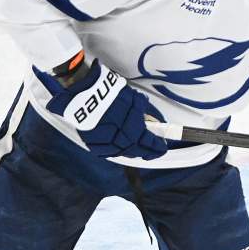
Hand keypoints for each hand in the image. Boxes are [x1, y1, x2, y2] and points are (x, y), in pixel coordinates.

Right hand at [35, 57, 167, 159]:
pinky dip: (115, 150)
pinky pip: (107, 152)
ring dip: (131, 151)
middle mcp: (121, 142)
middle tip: (152, 150)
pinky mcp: (93, 144)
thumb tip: (148, 115)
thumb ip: (143, 110)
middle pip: (137, 151)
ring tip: (137, 148)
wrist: (86, 97)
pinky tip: (118, 148)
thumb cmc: (112, 96)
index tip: (162, 147)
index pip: (150, 144)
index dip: (158, 147)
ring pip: (122, 153)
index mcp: (135, 132)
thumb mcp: (135, 99)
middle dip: (146, 151)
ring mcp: (106, 145)